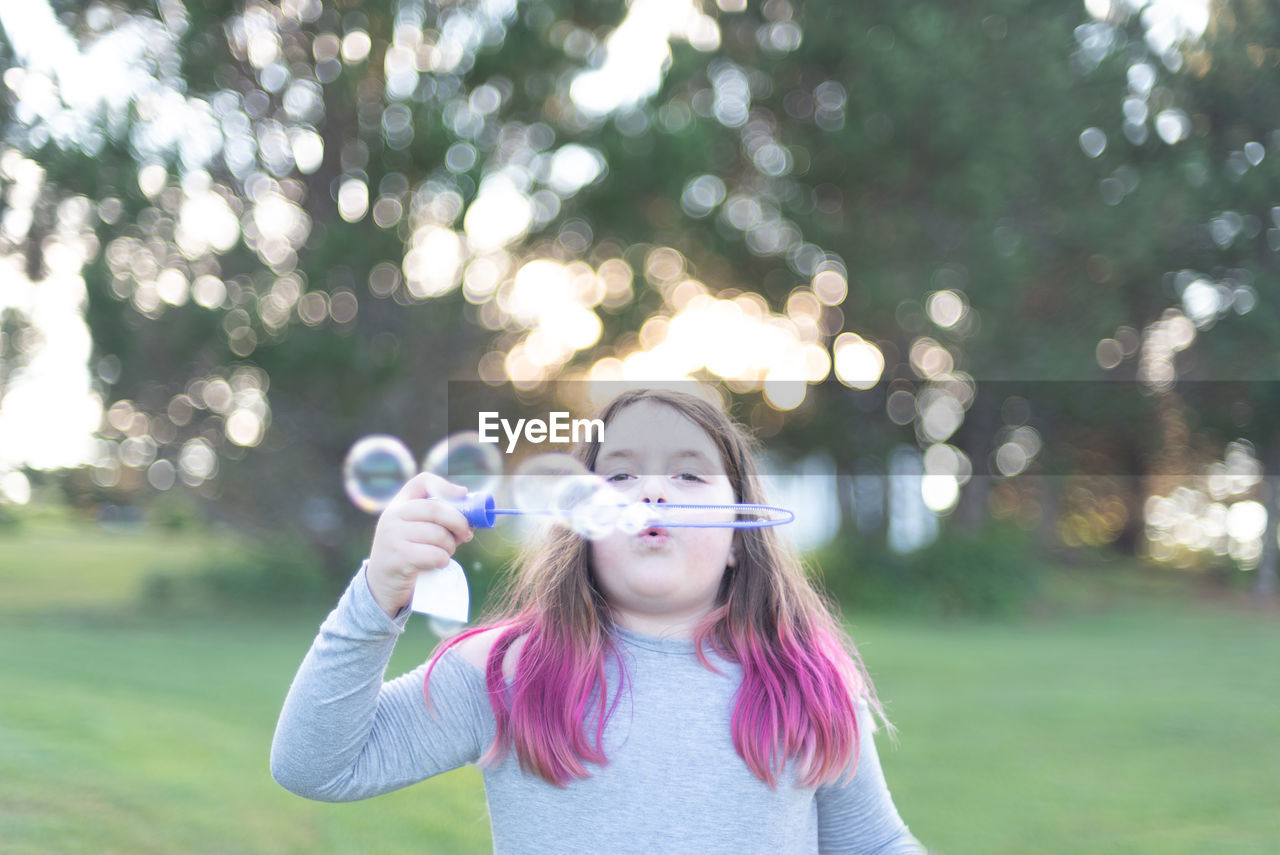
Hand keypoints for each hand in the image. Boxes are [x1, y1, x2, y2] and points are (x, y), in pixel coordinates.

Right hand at [366, 473, 473, 617]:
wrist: (382, 584)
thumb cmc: (409, 553)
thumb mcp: (416, 530)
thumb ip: (438, 520)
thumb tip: (473, 514)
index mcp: (398, 505)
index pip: (421, 482)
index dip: (445, 485)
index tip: (463, 495)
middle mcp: (392, 516)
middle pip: (436, 509)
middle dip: (459, 522)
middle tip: (466, 534)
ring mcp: (392, 537)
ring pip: (438, 535)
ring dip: (450, 546)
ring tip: (446, 552)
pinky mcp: (397, 558)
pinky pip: (434, 555)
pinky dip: (443, 560)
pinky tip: (438, 563)